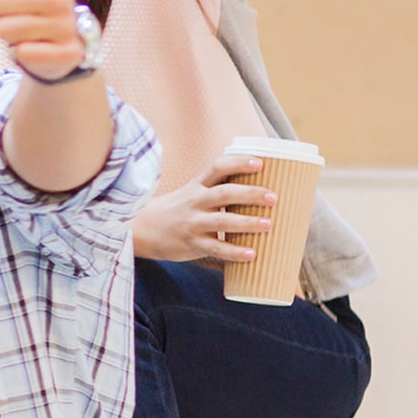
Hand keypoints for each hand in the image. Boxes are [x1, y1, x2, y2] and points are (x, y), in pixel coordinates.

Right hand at [132, 151, 277, 264]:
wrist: (144, 229)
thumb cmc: (179, 209)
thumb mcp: (194, 192)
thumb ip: (220, 188)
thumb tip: (262, 187)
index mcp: (198, 186)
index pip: (218, 167)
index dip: (238, 163)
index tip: (260, 163)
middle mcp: (195, 202)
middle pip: (224, 194)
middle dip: (250, 194)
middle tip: (273, 197)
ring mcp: (193, 223)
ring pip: (221, 221)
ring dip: (247, 222)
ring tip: (268, 224)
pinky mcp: (192, 244)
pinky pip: (215, 248)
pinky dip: (234, 252)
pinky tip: (251, 254)